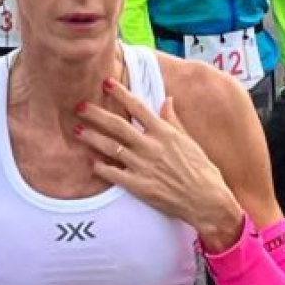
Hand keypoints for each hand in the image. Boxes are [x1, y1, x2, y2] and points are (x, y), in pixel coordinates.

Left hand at [75, 79, 241, 250]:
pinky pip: (113, 174)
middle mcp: (151, 147)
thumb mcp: (189, 141)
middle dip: (96, 114)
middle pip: (117, 126)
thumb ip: (173, 120)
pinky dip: (100, 167)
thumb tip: (167, 99)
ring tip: (77, 131)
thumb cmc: (202, 170)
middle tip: (79, 106)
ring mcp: (144, 167)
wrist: (208, 201)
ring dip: (92, 138)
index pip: (138, 107)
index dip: (121, 93)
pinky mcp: (139, 186)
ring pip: (111, 148)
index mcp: (164, 133)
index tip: (106, 83)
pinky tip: (90, 162)